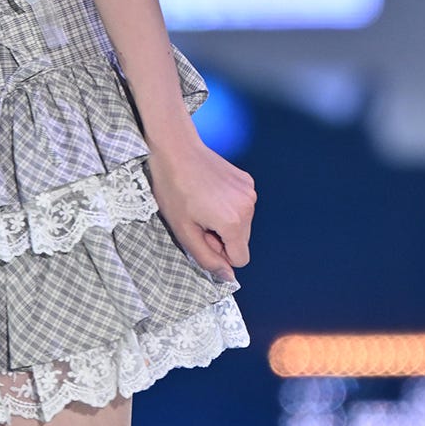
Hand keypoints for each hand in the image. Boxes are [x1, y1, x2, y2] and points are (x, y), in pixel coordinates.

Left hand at [144, 142, 255, 282]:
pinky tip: (209, 191)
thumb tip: (228, 277)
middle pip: (242, 241)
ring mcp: (250, 191)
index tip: (202, 235)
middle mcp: (249, 207)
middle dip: (222, 237)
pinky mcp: (247, 180)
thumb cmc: (174, 189)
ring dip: (224, 221)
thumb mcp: (184, 231)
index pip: (240, 259)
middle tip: (198, 218)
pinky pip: (242, 205)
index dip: (219, 253)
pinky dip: (228, 205)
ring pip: (242, 224)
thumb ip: (207, 258)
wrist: (176, 149)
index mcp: (234, 223)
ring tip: (202, 203)